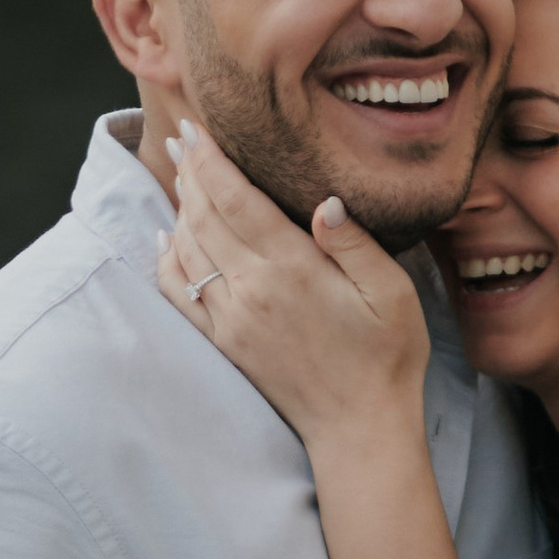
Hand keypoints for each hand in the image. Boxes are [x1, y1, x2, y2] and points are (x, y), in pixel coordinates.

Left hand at [156, 122, 431, 445]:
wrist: (358, 429)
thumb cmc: (386, 357)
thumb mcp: (391, 292)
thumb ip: (354, 243)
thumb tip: (325, 199)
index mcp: (292, 269)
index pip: (236, 200)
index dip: (211, 161)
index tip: (196, 129)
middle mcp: (251, 290)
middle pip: (205, 217)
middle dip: (191, 173)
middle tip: (182, 138)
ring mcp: (230, 319)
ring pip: (188, 250)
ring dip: (181, 209)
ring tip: (182, 177)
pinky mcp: (224, 343)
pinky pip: (180, 293)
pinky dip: (167, 260)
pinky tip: (168, 238)